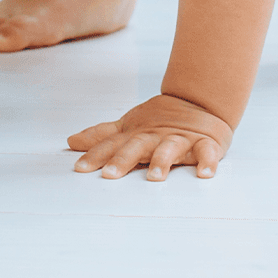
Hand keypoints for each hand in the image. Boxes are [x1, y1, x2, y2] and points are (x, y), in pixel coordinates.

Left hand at [67, 94, 232, 180]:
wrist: (199, 100)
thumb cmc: (159, 120)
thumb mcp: (129, 126)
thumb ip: (102, 136)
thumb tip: (70, 141)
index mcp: (137, 134)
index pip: (113, 145)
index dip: (95, 155)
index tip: (79, 168)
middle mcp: (155, 136)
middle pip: (137, 147)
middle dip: (123, 160)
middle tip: (109, 174)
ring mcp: (180, 139)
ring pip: (170, 148)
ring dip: (162, 161)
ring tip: (154, 177)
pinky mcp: (205, 143)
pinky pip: (207, 152)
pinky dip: (207, 161)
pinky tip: (205, 173)